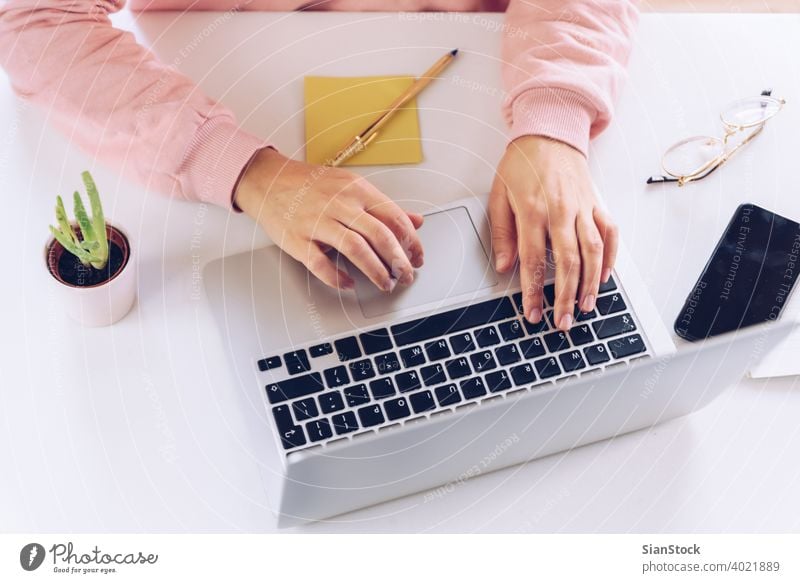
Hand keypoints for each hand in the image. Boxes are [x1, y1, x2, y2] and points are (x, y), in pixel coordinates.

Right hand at [234, 147, 423, 290]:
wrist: (268, 181)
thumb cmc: (311, 185)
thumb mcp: (352, 187)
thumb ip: (384, 206)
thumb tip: (417, 221)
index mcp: (357, 190)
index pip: (394, 218)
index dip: (411, 242)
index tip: (418, 257)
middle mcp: (339, 204)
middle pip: (379, 236)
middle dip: (399, 261)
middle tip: (406, 276)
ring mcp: (317, 222)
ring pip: (356, 250)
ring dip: (375, 271)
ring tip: (385, 284)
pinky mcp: (298, 240)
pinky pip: (321, 264)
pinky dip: (338, 278)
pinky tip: (349, 284)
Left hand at [489, 135, 617, 330]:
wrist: (549, 132)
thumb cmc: (521, 165)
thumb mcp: (498, 195)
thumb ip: (502, 233)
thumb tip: (504, 266)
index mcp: (533, 212)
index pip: (533, 261)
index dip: (533, 292)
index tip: (533, 314)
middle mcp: (561, 212)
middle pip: (567, 263)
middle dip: (565, 297)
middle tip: (562, 322)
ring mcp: (582, 208)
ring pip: (592, 252)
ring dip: (589, 284)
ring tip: (585, 308)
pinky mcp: (596, 204)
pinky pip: (610, 234)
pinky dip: (610, 258)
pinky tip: (604, 278)